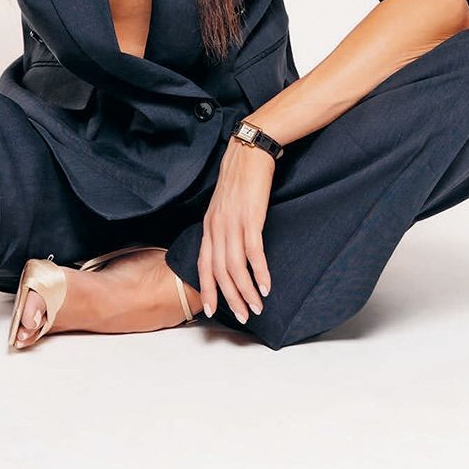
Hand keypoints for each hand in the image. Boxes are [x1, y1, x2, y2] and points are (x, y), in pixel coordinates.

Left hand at [197, 138, 274, 322]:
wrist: (249, 151)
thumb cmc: (239, 179)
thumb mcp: (224, 206)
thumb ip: (223, 227)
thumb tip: (229, 249)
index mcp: (208, 226)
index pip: (203, 265)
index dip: (206, 288)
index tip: (210, 310)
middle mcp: (216, 228)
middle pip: (218, 271)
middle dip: (229, 298)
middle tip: (242, 316)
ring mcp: (232, 223)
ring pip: (235, 266)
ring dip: (246, 290)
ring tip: (257, 306)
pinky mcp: (250, 217)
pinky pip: (253, 251)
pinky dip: (259, 271)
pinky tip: (266, 285)